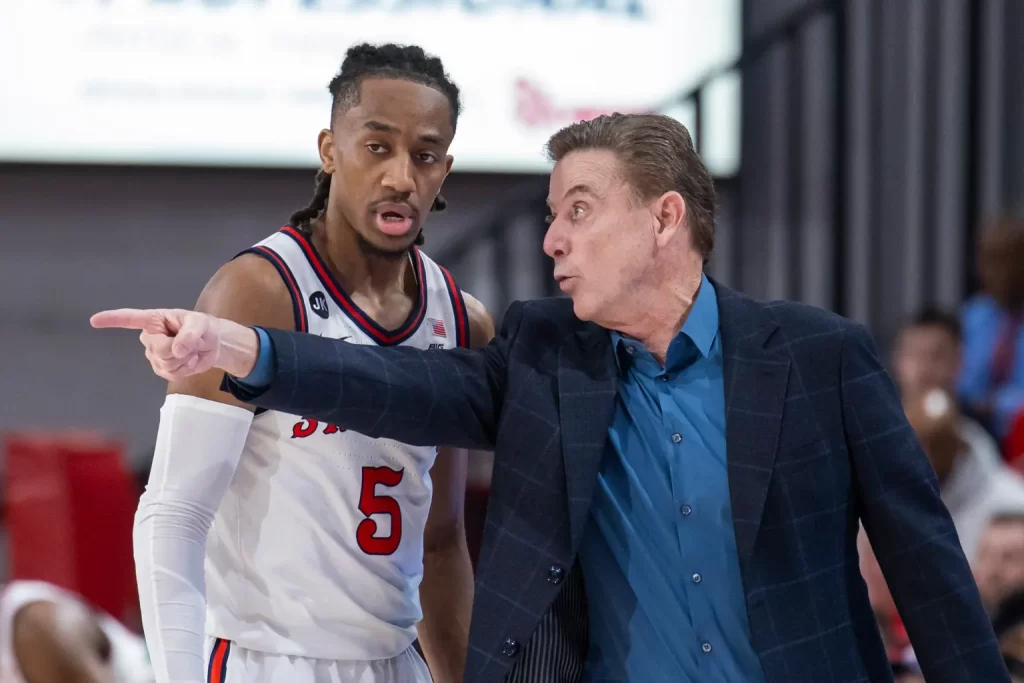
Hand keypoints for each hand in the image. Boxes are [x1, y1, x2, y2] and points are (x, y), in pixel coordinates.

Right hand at [90, 308, 259, 380]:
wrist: (213, 345)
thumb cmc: (205, 328)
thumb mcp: (201, 325)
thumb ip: (190, 335)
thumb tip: (176, 350)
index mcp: (155, 320)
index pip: (130, 319)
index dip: (113, 319)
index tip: (94, 320)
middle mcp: (150, 337)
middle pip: (158, 350)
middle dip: (178, 350)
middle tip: (191, 343)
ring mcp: (154, 354)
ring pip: (164, 364)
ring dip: (183, 360)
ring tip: (190, 351)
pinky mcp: (162, 368)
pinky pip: (170, 374)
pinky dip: (184, 370)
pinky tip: (188, 361)